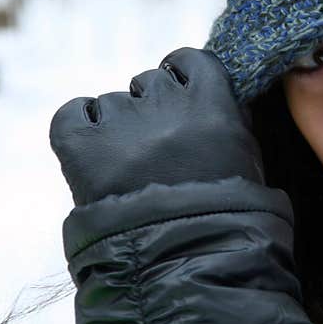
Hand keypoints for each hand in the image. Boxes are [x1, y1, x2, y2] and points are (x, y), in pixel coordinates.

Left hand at [50, 47, 263, 204]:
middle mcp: (165, 101)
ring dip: (119, 127)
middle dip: (153, 109)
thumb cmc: (227, 219)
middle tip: (158, 151)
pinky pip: (73, 113)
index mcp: (211, 100)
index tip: (182, 98)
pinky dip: (80, 126)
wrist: (182, 263)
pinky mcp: (80, 142)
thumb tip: (210, 95)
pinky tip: (93, 153)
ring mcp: (120, 120)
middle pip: (149, 82)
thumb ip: (228, 118)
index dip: (182, 78)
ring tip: (130, 171)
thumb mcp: (249, 159)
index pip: (189, 60)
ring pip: (113, 102)